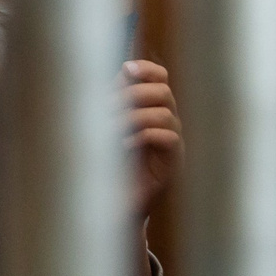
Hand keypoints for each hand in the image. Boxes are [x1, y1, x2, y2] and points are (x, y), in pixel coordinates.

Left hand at [123, 59, 178, 275]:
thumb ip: (110, 101)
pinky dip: (144, 135)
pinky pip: (169, 137)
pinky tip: (125, 145)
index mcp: (149, 110)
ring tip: (112, 132)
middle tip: (109, 108)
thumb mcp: (103, 129)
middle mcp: (165, 123)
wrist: (112, 207)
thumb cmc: (105, 167)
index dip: (147, 69)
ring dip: (134, 116)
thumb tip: (119, 70)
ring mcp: (172, 144)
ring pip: (165, 113)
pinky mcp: (172, 164)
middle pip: (164, 91)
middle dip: (134, 94)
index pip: (160, 77)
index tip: (125, 69)